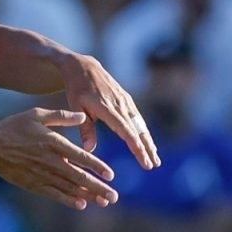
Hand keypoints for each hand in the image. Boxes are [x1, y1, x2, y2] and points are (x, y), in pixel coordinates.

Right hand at [0, 108, 118, 209]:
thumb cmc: (14, 127)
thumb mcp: (37, 114)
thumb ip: (62, 116)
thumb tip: (82, 116)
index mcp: (53, 143)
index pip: (81, 157)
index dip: (97, 167)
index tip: (111, 175)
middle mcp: (50, 161)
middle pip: (79, 177)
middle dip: (98, 188)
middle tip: (114, 196)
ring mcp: (41, 174)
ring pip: (69, 188)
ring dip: (88, 196)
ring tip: (103, 202)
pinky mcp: (33, 183)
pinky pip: (54, 194)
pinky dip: (68, 199)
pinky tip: (81, 204)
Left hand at [56, 53, 160, 169]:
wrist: (83, 66)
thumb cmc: (76, 88)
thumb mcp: (76, 106)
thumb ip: (85, 129)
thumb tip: (90, 150)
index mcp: (106, 107)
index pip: (125, 130)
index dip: (136, 146)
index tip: (144, 160)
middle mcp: (119, 104)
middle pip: (137, 130)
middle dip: (146, 148)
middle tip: (153, 165)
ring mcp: (125, 101)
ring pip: (140, 125)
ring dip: (148, 142)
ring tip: (155, 159)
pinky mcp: (126, 99)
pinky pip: (138, 118)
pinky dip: (144, 132)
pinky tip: (148, 142)